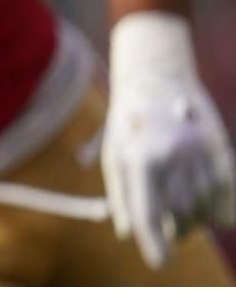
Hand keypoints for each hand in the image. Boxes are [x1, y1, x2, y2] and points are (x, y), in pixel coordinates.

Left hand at [103, 12, 235, 269]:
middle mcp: (173, 156)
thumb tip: (126, 234)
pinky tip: (209, 211)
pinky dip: (220, 211)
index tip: (160, 262)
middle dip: (173, 231)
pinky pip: (226, 196)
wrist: (158, 76)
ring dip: (194, 220)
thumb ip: (121, 196)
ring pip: (204, 208)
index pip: (149, 213)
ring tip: (181, 216)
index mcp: (140, 158)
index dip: (154, 243)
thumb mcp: (114, 155)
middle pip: (179, 215)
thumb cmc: (129, 122)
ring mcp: (201, 152)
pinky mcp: (220, 149)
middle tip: (168, 233)